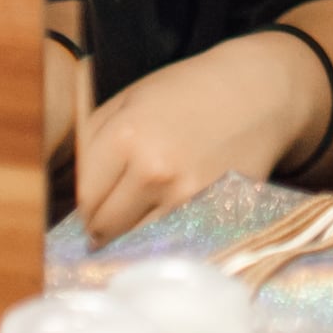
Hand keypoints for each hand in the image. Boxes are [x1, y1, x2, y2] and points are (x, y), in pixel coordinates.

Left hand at [77, 30, 332, 242]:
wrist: (258, 92)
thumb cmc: (188, 91)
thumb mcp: (130, 98)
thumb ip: (93, 142)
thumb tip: (74, 196)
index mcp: (125, 134)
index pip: (85, 198)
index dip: (85, 207)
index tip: (92, 210)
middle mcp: (152, 169)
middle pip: (106, 226)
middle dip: (103, 226)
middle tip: (110, 222)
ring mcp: (184, 195)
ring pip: (136, 241)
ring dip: (132, 237)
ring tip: (139, 223)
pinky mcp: (212, 212)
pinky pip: (172, 241)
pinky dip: (163, 239)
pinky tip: (166, 224)